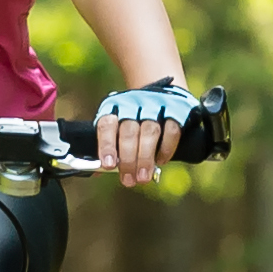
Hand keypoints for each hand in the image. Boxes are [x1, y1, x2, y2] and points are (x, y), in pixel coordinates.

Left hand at [98, 76, 197, 190]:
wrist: (162, 91)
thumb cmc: (134, 118)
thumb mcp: (118, 125)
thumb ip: (110, 147)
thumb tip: (96, 171)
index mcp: (114, 107)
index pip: (107, 125)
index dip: (107, 145)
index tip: (108, 165)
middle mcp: (134, 104)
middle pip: (129, 132)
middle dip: (128, 159)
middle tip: (128, 180)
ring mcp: (155, 105)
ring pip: (150, 132)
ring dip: (146, 158)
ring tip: (143, 178)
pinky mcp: (176, 109)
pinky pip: (172, 130)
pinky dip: (166, 148)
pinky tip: (161, 161)